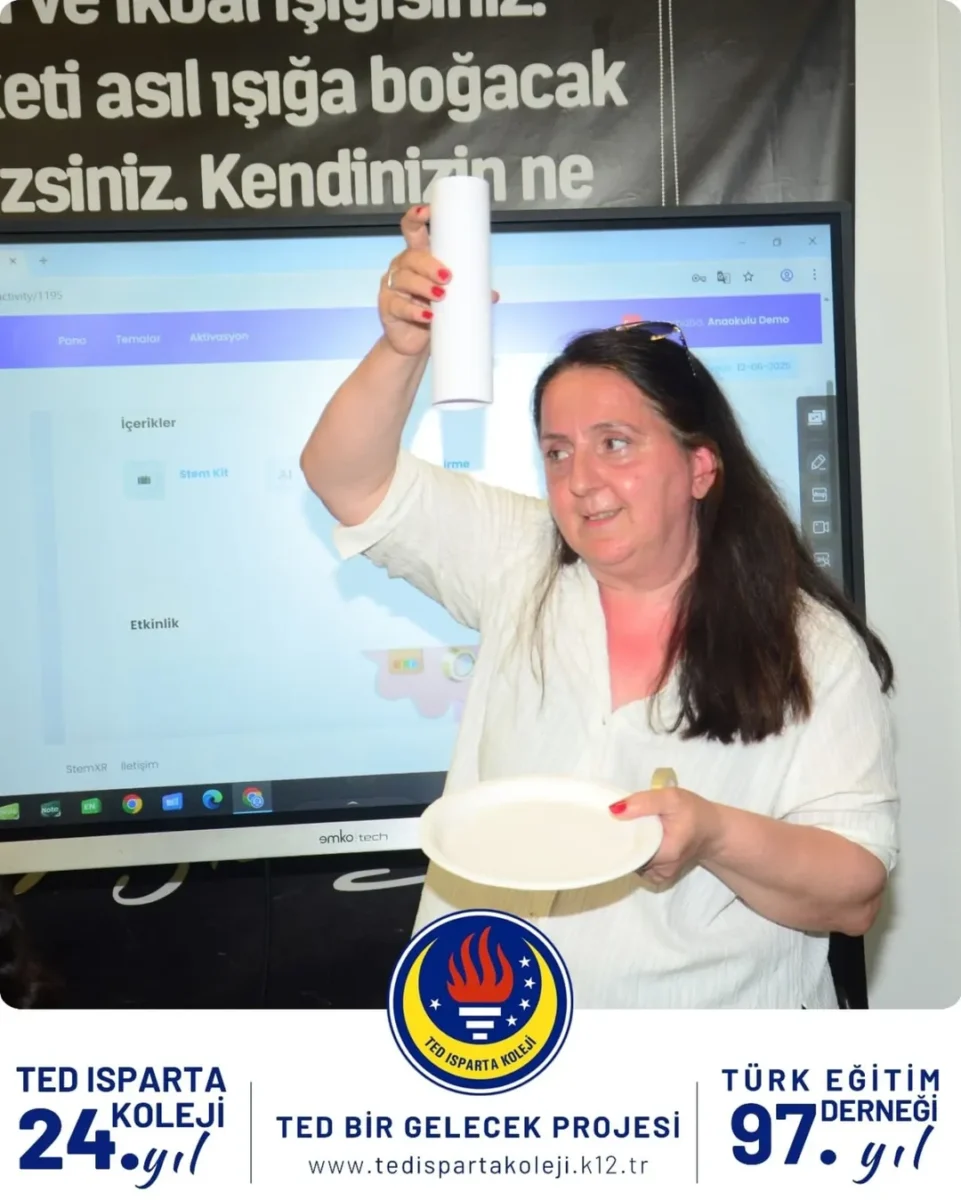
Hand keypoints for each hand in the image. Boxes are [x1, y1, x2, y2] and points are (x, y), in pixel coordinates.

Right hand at [379, 204, 499, 357]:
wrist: (414, 342)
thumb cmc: (433, 312)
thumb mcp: (452, 298)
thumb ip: (470, 292)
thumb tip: (492, 295)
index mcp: (418, 257)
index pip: (412, 230)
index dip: (416, 217)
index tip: (427, 212)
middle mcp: (402, 267)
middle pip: (412, 257)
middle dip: (429, 265)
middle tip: (447, 277)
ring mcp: (392, 287)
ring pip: (404, 279)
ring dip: (423, 287)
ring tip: (441, 296)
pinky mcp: (387, 308)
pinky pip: (398, 306)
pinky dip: (414, 312)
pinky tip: (427, 316)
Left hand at [610, 787, 722, 886]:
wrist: (712, 831)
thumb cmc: (693, 813)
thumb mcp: (671, 798)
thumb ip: (644, 803)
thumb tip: (614, 810)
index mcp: (665, 855)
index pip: (628, 851)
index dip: (617, 837)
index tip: (610, 823)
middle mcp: (660, 872)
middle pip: (628, 858)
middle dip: (621, 840)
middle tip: (619, 821)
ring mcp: (659, 876)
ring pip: (632, 862)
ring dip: (628, 845)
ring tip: (631, 827)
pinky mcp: (658, 875)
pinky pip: (638, 864)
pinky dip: (636, 851)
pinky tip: (639, 837)